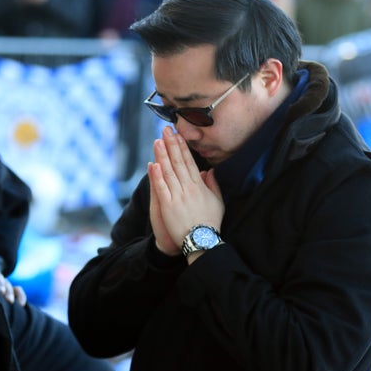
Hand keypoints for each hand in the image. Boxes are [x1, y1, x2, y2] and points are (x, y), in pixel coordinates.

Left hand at [148, 127, 223, 253]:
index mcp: (199, 186)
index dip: (183, 148)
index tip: (178, 136)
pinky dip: (156, 175)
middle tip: (166, 130)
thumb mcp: (218, 201)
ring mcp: (177, 197)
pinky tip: (153, 163)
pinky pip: (161, 187)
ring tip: (158, 141)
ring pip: (168, 172)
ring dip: (163, 155)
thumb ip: (213, 185)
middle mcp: (188, 188)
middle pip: (178, 162)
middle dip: (171, 145)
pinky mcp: (168, 206)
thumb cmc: (210, 222)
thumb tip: (208, 171)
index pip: (189, 162)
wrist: (202, 240)